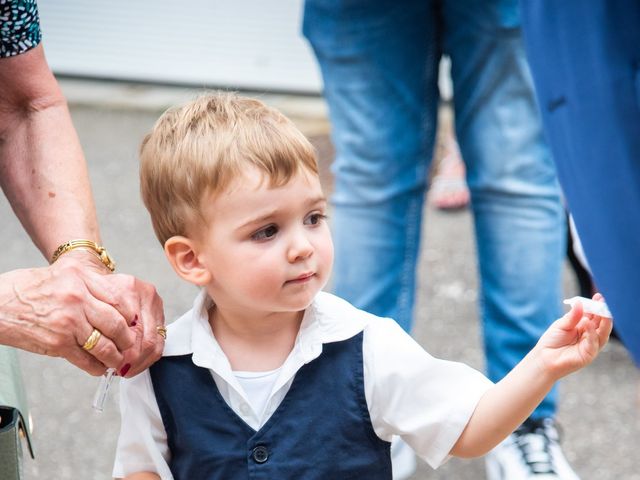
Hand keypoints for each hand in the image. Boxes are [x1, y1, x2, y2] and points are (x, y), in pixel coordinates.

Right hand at [0, 251, 163, 375]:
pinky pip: (86, 359)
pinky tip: (100, 368)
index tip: (136, 324)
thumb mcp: (64, 274)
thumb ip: (90, 284)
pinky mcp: (58, 343)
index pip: (120, 298)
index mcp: (81, 278)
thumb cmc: (27, 289)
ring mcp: (69, 322)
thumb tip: (117, 302)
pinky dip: (97, 367)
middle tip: (132, 347)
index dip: (132, 316)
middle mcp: (78, 298)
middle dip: (128, 340)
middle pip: (117, 324)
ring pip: (105, 345)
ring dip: (116, 357)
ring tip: (119, 361)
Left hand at [535, 293, 612, 378]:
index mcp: (583, 326)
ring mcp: (591, 345)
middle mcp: (589, 335)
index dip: (596, 306)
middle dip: (603, 312)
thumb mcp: (561, 325)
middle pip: (601, 323)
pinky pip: (593, 342)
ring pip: (602, 333)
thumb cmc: (552, 341)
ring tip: (601, 310)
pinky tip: (588, 323)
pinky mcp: (589, 354)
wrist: (544, 358)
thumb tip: (580, 303)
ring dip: (603, 321)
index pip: (594, 315)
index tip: (599, 296)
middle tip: (602, 301)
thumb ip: (572, 316)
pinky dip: (591, 332)